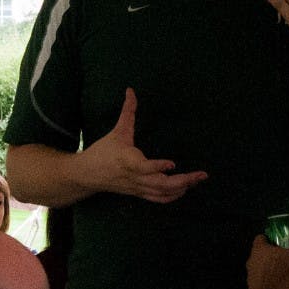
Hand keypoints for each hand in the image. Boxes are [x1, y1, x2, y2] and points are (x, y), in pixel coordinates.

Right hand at [78, 88, 207, 202]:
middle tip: (201, 174)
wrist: (87, 175)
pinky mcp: (139, 193)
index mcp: (128, 160)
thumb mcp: (117, 130)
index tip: (173, 163)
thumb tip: (131, 90)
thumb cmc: (103, 151)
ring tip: (198, 180)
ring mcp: (138, 187)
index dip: (158, 166)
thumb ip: (128, 111)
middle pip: (160, 184)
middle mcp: (135, 177)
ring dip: (182, 188)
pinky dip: (172, 197)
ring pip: (162, 193)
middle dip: (183, 181)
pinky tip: (184, 190)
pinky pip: (158, 199)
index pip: (144, 167)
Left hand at [246, 235, 288, 288]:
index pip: (259, 240)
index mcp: (260, 250)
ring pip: (256, 276)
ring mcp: (251, 281)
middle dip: (267, 261)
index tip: (273, 243)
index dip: (267, 241)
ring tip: (280, 280)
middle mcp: (251, 264)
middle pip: (256, 259)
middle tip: (279, 263)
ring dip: (265, 277)